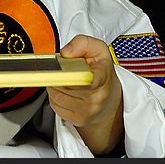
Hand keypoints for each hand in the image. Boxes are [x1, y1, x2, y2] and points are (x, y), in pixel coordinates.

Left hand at [48, 34, 123, 154]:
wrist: (110, 99)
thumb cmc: (101, 71)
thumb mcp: (98, 49)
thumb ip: (82, 43)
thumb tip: (66, 52)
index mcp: (103, 77)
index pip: (91, 80)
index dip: (79, 77)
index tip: (73, 74)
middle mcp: (96, 98)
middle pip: (64, 84)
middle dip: (58, 74)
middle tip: (64, 69)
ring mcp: (87, 111)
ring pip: (56, 95)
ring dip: (54, 84)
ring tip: (64, 79)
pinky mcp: (77, 120)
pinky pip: (55, 105)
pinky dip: (54, 96)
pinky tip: (64, 90)